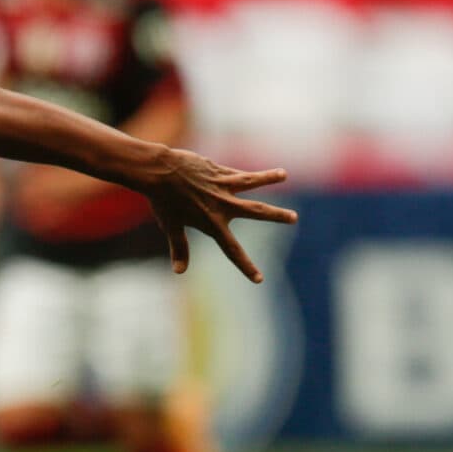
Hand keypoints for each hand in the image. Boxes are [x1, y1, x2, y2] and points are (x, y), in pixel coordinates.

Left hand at [135, 148, 295, 281]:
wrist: (158, 173)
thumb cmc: (162, 201)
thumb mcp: (170, 226)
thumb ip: (179, 248)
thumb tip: (179, 271)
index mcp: (211, 223)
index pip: (232, 251)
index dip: (246, 267)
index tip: (259, 279)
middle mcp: (221, 206)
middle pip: (255, 211)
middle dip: (276, 215)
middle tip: (294, 218)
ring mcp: (222, 187)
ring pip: (252, 183)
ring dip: (269, 178)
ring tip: (283, 174)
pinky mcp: (220, 172)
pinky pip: (240, 173)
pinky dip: (254, 173)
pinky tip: (271, 172)